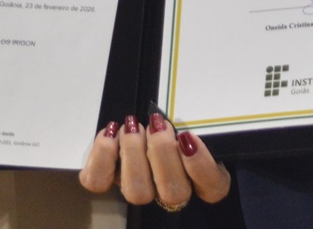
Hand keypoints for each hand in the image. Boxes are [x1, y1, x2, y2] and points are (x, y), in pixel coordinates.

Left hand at [80, 112, 230, 211]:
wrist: (139, 120)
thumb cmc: (169, 120)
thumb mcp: (190, 120)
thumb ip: (195, 124)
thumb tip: (188, 119)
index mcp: (201, 179)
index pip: (213, 188)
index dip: (200, 167)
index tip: (187, 137)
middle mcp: (171, 190)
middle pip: (173, 193)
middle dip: (162, 153)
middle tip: (156, 123)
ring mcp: (139, 189)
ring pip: (138, 192)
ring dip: (134, 154)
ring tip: (132, 125)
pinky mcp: (108, 182)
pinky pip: (99, 182)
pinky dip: (103, 156)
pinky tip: (110, 133)